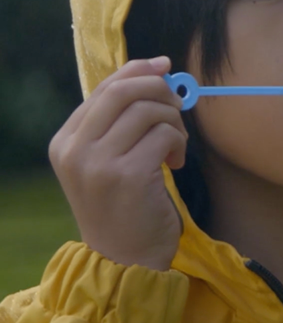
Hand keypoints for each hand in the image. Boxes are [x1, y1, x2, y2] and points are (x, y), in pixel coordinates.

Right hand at [47, 56, 187, 271]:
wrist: (125, 257)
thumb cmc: (124, 204)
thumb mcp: (108, 159)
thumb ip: (120, 121)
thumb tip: (157, 68)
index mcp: (65, 142)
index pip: (103, 89)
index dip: (137, 71)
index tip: (165, 66)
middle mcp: (74, 150)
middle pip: (123, 91)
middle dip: (159, 89)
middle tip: (177, 107)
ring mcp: (97, 163)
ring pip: (148, 110)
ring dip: (174, 121)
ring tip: (176, 146)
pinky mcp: (127, 176)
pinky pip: (163, 134)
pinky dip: (178, 142)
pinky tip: (174, 163)